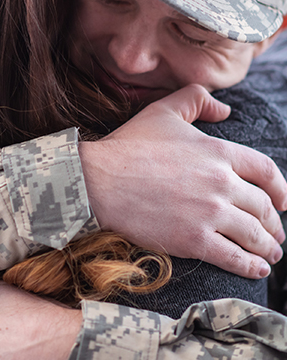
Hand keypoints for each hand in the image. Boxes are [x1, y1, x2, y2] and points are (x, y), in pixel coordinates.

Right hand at [80, 84, 286, 278]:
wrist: (99, 179)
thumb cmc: (128, 145)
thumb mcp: (163, 111)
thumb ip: (196, 99)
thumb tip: (225, 109)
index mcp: (218, 151)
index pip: (265, 171)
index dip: (281, 188)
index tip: (284, 201)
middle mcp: (221, 182)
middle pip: (262, 206)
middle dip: (273, 223)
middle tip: (274, 232)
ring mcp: (209, 213)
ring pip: (253, 234)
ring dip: (268, 246)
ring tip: (270, 253)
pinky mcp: (194, 240)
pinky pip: (234, 257)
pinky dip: (251, 265)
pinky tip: (257, 268)